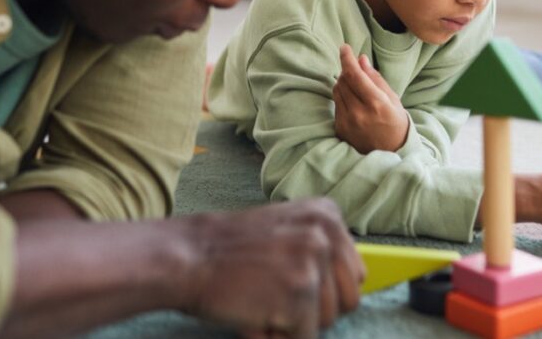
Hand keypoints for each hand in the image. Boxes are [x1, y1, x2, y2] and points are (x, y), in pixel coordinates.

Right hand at [181, 199, 363, 336]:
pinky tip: (254, 313)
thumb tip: (354, 285)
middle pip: (348, 301)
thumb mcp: (287, 229)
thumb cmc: (231, 251)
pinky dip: (276, 335)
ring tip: (262, 300)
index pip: (354, 274)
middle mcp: (325, 235)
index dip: (323, 290)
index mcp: (327, 215)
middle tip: (274, 293)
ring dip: (293, 324)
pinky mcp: (299, 294)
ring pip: (326, 322)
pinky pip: (303, 337)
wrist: (188, 257)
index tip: (289, 279)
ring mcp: (313, 263)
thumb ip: (321, 250)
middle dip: (314, 310)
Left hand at [331, 45, 408, 153]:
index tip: (344, 47)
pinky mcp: (340, 129)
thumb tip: (360, 59)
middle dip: (347, 71)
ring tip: (357, 88)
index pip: (354, 74)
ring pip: (337, 90)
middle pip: (343, 80)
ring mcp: (347, 122)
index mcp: (376, 104)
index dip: (347, 58)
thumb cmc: (395, 123)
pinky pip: (336, 104)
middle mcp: (359, 113)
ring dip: (343, 83)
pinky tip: (354, 104)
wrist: (391, 153)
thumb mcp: (392, 99)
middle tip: (356, 72)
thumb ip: (375, 78)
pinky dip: (342, 98)